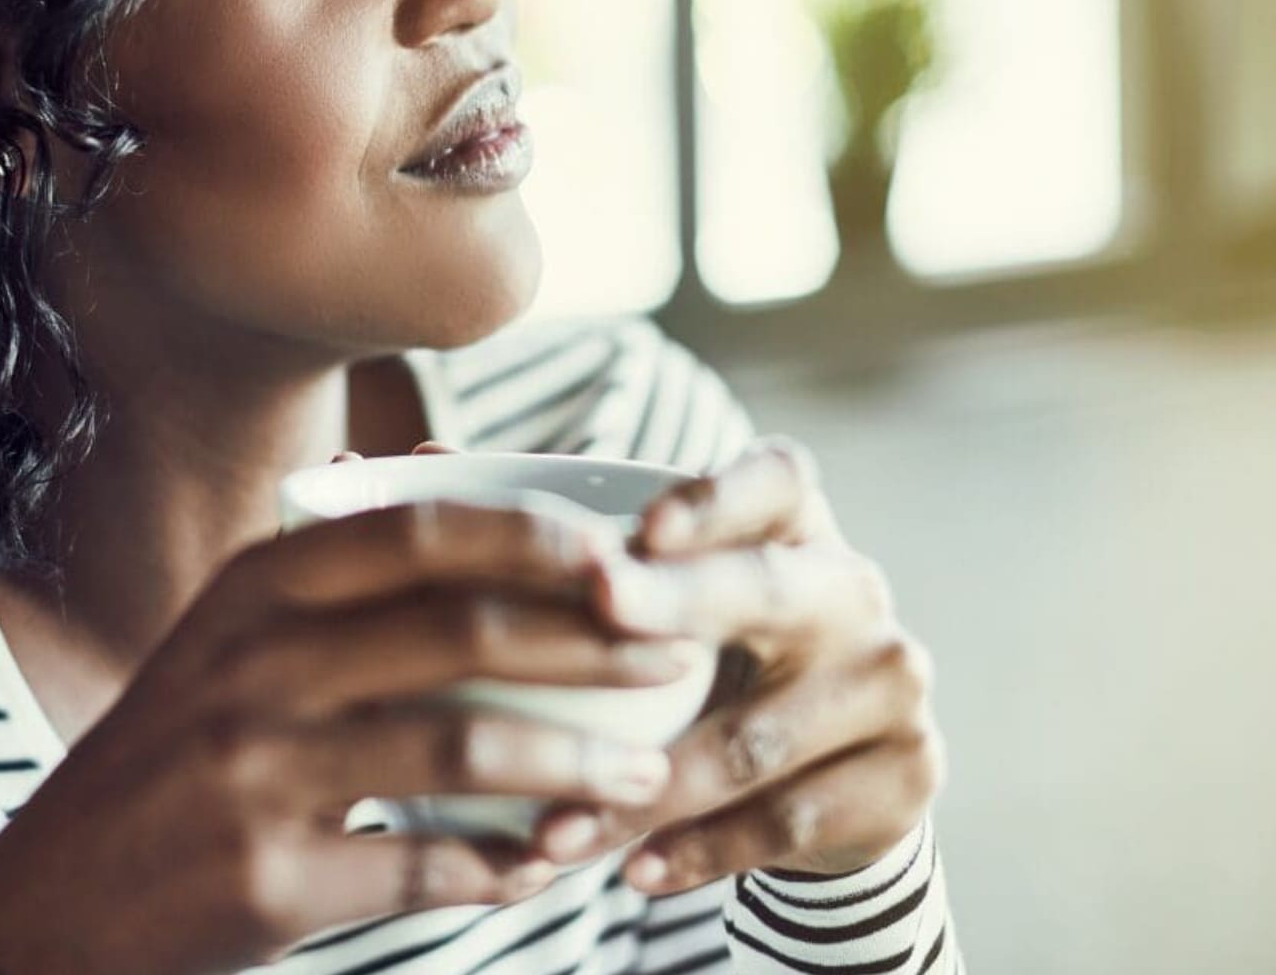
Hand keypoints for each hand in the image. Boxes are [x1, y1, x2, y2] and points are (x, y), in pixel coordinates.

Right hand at [0, 444, 700, 974]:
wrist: (51, 901)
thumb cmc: (167, 755)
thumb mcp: (225, 634)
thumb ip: (329, 557)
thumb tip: (444, 455)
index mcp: (252, 591)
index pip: (414, 533)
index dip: (532, 537)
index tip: (622, 555)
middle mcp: (250, 665)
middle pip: (457, 632)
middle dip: (589, 643)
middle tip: (674, 657)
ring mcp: (254, 772)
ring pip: (459, 752)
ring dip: (573, 766)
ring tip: (643, 777)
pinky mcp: (265, 878)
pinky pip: (424, 868)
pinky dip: (500, 869)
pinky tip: (543, 867)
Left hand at [551, 437, 947, 894]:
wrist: (824, 774)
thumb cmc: (706, 653)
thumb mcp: (659, 592)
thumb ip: (559, 535)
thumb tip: (425, 458)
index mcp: (793, 523)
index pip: (773, 479)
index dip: (714, 496)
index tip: (642, 524)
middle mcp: (852, 588)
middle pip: (766, 589)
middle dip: (678, 602)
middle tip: (599, 607)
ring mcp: (889, 683)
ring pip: (755, 736)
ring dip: (651, 787)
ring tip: (557, 825)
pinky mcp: (905, 775)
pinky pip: (788, 820)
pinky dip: (701, 851)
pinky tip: (632, 870)